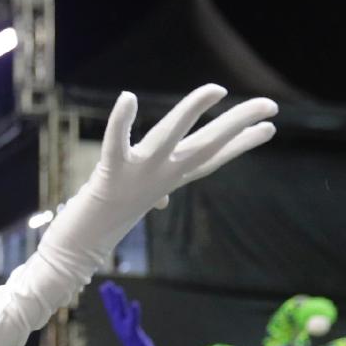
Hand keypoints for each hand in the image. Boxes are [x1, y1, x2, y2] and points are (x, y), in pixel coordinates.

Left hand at [0, 87, 272, 345]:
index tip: (270, 127)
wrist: (72, 257)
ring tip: (215, 88)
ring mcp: (136, 177)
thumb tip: (163, 202)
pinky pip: (116, 144)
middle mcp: (159, 179)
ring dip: (191, 113)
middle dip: (238, 124)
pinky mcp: (108, 175)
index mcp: (166, 182)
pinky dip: (121, 122)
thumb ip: (152, 194)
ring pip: (170, 139)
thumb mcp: (133, 205)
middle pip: (206, 147)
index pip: (211, 159)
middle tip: (272, 104)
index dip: (241, 143)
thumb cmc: (99, 227)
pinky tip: (128, 98)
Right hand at [100, 282, 164, 345]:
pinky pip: (133, 322)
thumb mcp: (131, 334)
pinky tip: (135, 303)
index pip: (112, 309)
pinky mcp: (134, 335)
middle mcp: (120, 326)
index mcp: (119, 325)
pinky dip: (134, 313)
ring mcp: (126, 330)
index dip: (108, 298)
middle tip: (107, 284)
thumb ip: (130, 325)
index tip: (104, 287)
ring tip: (117, 289)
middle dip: (110, 296)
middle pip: (114, 309)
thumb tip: (128, 317)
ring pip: (121, 313)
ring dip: (118, 301)